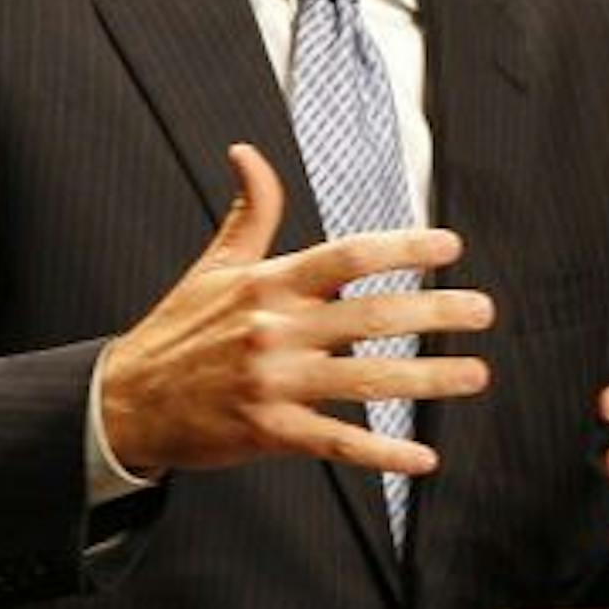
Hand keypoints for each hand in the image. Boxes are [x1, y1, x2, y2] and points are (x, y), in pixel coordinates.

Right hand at [100, 143, 492, 475]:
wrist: (125, 403)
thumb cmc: (179, 329)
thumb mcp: (214, 264)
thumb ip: (249, 210)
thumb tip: (246, 152)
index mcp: (269, 284)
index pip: (348, 257)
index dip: (403, 249)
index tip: (449, 247)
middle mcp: (276, 330)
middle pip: (371, 318)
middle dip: (436, 313)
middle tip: (483, 310)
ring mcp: (274, 384)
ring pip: (365, 381)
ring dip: (428, 379)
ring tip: (475, 373)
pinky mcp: (269, 432)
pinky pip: (336, 443)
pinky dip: (382, 452)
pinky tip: (423, 456)